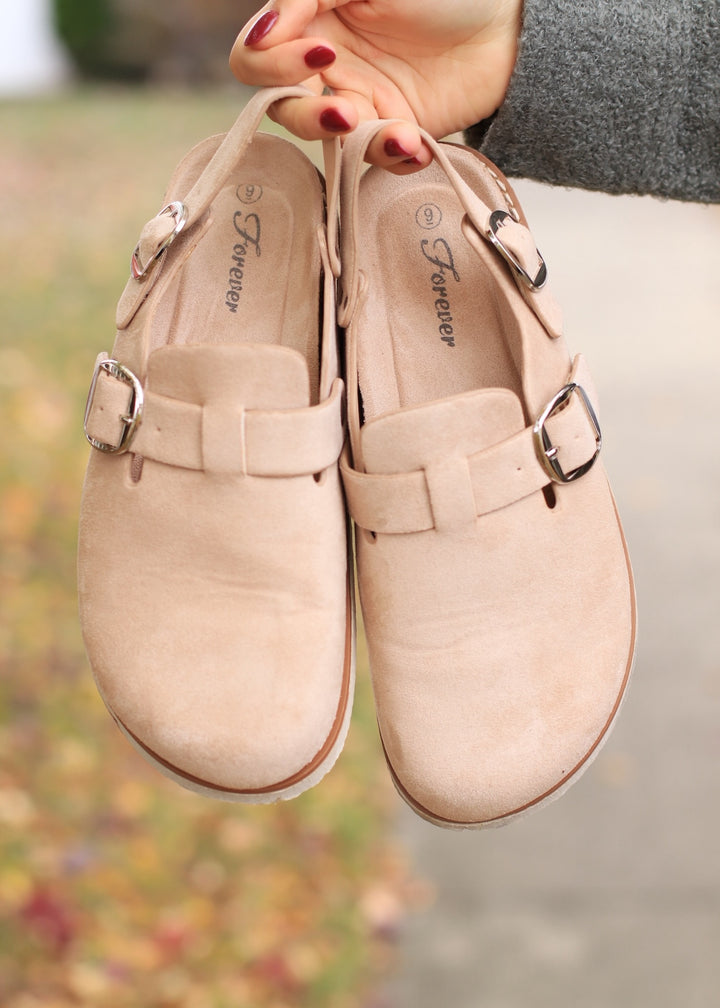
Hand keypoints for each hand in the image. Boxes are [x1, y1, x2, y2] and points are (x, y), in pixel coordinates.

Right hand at [230, 0, 522, 171]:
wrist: (510, 23)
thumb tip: (260, 34)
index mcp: (310, 19)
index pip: (254, 58)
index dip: (272, 64)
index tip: (320, 53)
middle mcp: (326, 66)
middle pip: (280, 108)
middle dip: (306, 115)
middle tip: (345, 111)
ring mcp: (358, 102)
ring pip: (323, 142)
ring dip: (351, 143)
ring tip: (394, 131)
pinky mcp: (391, 131)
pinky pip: (373, 158)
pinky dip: (392, 155)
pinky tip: (415, 143)